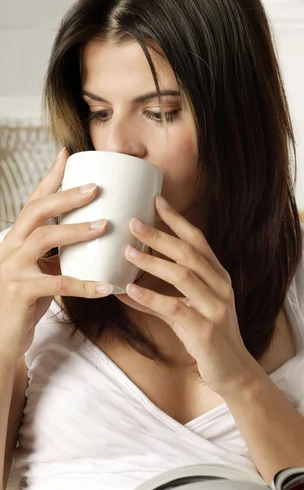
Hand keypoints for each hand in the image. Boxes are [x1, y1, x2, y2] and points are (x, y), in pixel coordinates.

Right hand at [0, 148, 111, 360]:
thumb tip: (94, 235)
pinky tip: (106, 286)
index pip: (33, 201)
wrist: (3, 336)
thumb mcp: (41, 269)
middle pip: (36, 211)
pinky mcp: (21, 292)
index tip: (68, 154)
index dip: (50, 177)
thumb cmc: (27, 300)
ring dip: (77, 230)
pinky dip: (85, 285)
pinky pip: (58, 285)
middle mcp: (11, 246)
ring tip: (106, 226)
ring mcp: (13, 268)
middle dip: (66, 196)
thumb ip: (58, 253)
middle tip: (96, 188)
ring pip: (44, 238)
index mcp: (17, 238)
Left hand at [114, 195, 260, 395]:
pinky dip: (151, 298)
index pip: (198, 240)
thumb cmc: (208, 338)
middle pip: (189, 252)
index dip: (177, 220)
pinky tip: (130, 292)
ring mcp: (215, 307)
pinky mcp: (206, 329)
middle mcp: (220, 286)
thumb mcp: (184, 313)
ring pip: (183, 275)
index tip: (156, 201)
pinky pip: (175, 308)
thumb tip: (125, 290)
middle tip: (133, 222)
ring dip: (153, 262)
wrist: (232, 371)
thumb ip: (158, 300)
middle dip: (160, 235)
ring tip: (127, 252)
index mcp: (217, 276)